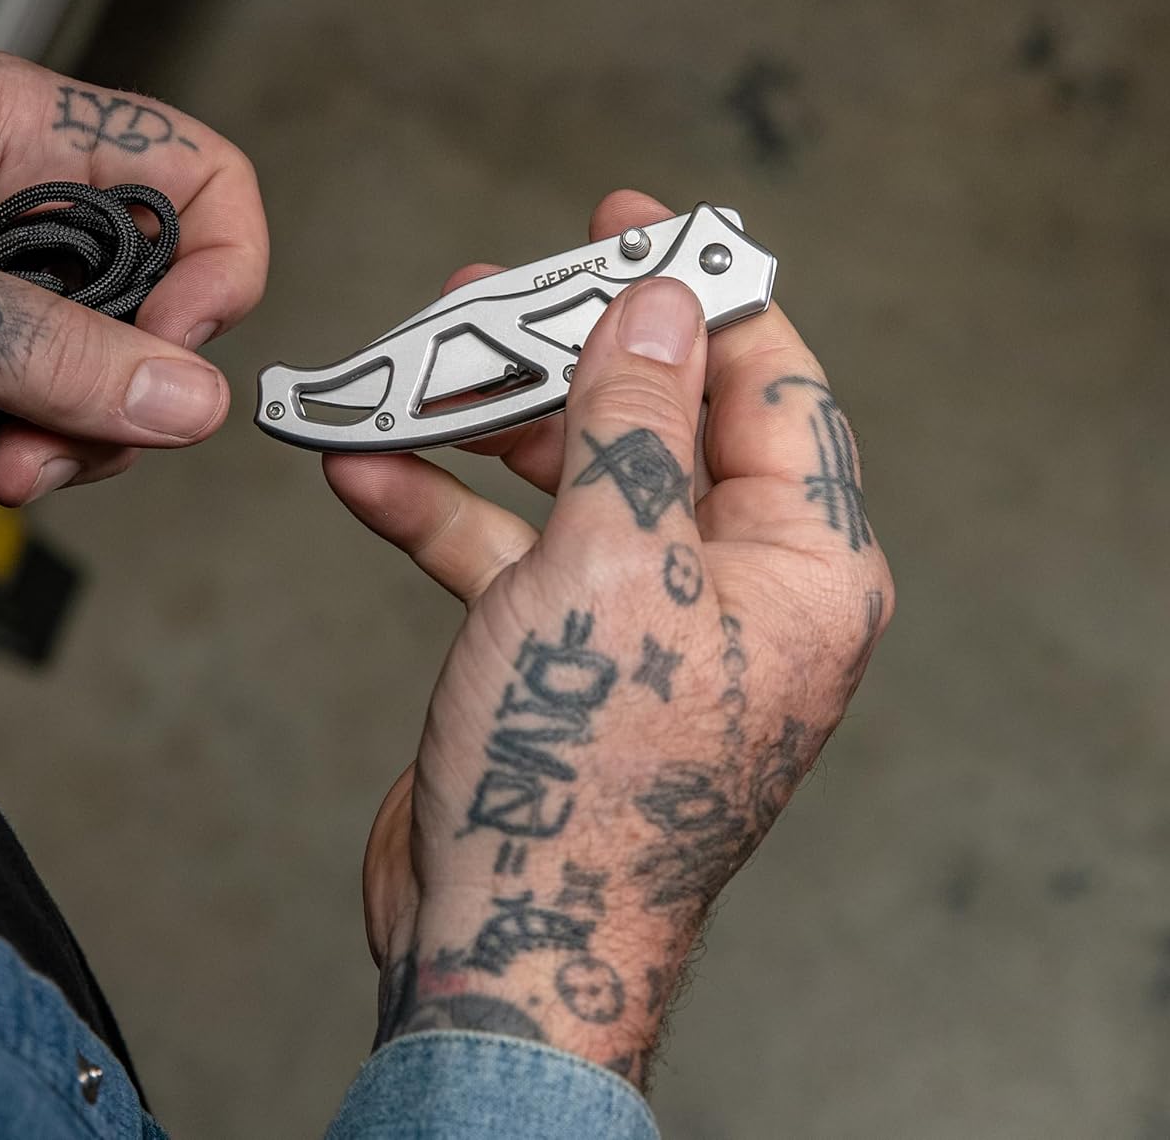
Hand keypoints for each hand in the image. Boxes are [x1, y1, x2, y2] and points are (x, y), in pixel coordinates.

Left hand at [0, 52, 266, 504]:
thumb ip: (53, 355)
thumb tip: (189, 399)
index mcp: (21, 133)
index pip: (201, 180)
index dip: (218, 270)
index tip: (176, 359)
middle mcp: (19, 207)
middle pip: (151, 310)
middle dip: (97, 403)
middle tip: (33, 458)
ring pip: (88, 385)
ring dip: (23, 451)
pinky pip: (20, 422)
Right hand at [326, 190, 892, 1087]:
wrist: (505, 947)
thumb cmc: (586, 777)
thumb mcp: (615, 563)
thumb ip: (637, 420)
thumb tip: (664, 299)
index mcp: (804, 563)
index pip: (766, 382)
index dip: (697, 289)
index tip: (625, 222)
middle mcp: (741, 585)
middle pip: (660, 422)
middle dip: (568, 353)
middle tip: (494, 290)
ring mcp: (649, 620)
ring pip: (578, 481)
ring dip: (491, 426)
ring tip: (417, 362)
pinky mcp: (570, 653)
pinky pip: (516, 553)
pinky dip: (445, 511)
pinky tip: (365, 468)